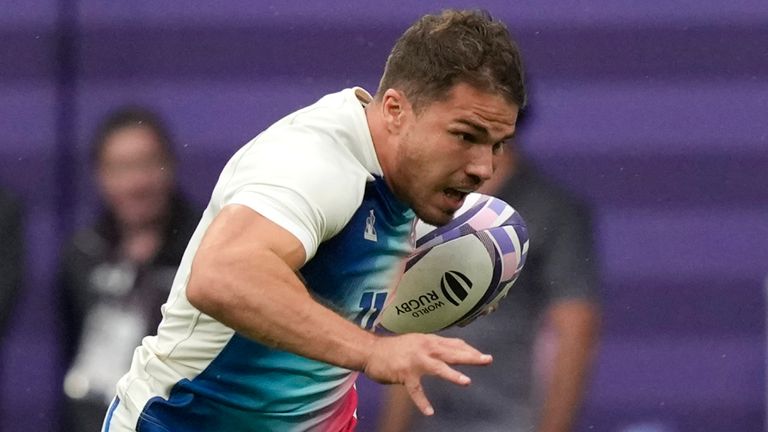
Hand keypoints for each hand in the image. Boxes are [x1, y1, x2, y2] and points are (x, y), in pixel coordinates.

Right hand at [362, 333, 491, 415]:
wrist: (371, 351)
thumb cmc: (395, 348)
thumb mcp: (417, 340)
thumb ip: (433, 345)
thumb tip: (450, 348)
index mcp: (428, 340)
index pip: (454, 344)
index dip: (469, 349)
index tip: (482, 355)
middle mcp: (424, 348)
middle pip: (451, 352)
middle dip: (470, 356)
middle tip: (487, 360)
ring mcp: (415, 361)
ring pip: (437, 368)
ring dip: (452, 375)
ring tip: (466, 382)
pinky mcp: (405, 374)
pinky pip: (416, 390)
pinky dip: (422, 401)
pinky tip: (429, 411)